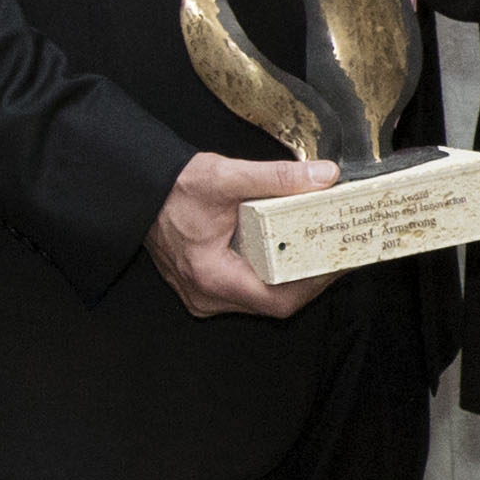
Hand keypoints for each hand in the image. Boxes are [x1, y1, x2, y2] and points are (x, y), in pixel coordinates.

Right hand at [149, 152, 339, 319]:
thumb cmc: (173, 188)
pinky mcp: (205, 286)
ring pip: (261, 298)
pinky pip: (247, 289)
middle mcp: (207, 294)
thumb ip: (277, 177)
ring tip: (318, 252)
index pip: (277, 299)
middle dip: (307, 279)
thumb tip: (323, 177)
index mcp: (212, 276)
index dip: (314, 284)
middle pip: (273, 302)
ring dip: (290, 278)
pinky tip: (286, 253)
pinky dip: (270, 274)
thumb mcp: (227, 177)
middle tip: (335, 254)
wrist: (141, 191)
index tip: (337, 263)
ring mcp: (205, 294)